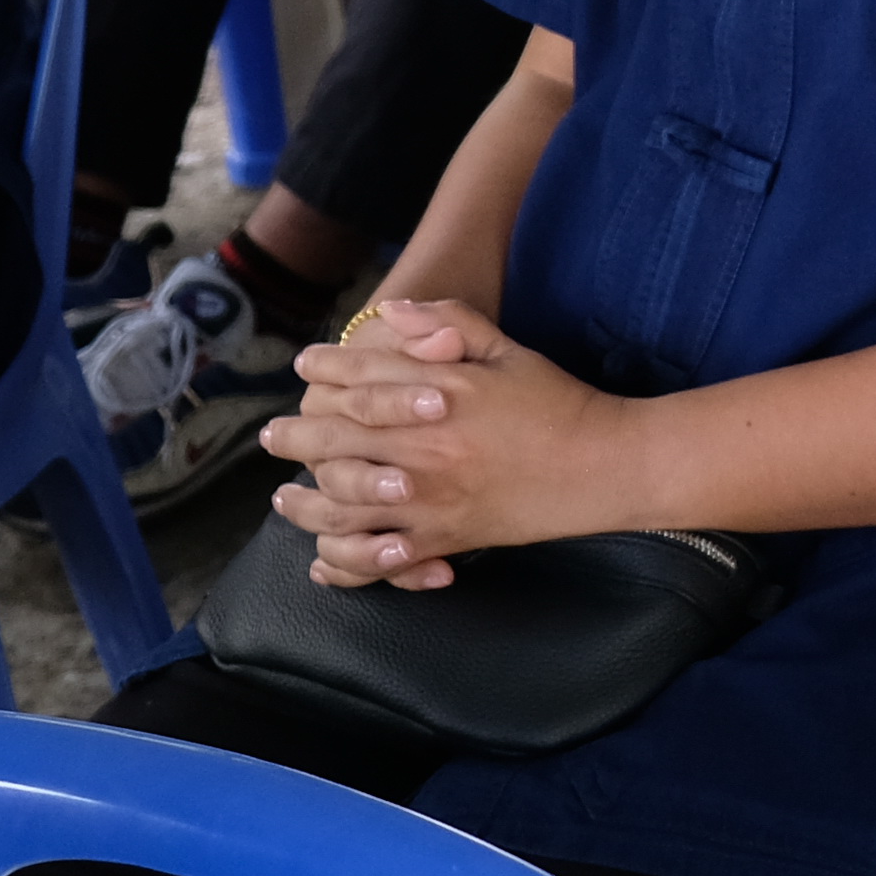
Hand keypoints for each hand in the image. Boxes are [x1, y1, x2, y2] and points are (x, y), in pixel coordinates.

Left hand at [262, 298, 636, 589]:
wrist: (603, 464)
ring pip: (343, 506)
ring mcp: (431, 500)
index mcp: (440, 394)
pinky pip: (379, 560)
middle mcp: (425, 448)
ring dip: (303, 505)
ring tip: (283, 499)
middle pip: (336, 441)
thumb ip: (449, 323)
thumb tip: (391, 310)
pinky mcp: (445, 540)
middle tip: (272, 436)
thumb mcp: (506, 348)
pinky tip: (323, 563)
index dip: (325, 369)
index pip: (361, 378)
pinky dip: (345, 565)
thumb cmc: (557, 401)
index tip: (304, 366)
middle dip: (295, 437)